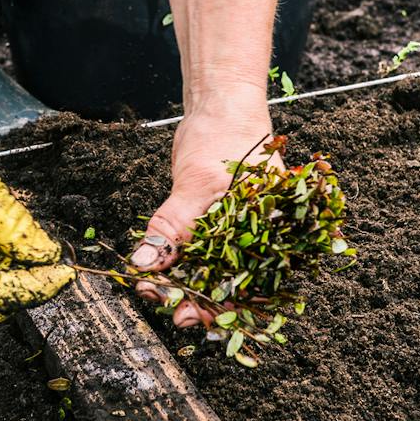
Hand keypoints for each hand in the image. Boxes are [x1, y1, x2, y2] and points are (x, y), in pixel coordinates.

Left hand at [129, 96, 277, 327]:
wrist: (221, 103)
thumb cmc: (226, 134)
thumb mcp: (197, 183)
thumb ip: (172, 227)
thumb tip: (145, 263)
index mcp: (274, 235)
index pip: (249, 289)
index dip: (217, 309)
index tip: (183, 316)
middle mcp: (260, 239)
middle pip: (229, 286)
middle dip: (193, 299)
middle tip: (158, 302)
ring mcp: (239, 232)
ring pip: (210, 272)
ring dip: (181, 284)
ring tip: (150, 289)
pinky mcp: (217, 224)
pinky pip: (198, 253)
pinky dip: (177, 262)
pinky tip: (155, 270)